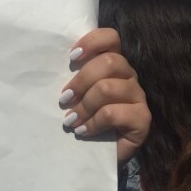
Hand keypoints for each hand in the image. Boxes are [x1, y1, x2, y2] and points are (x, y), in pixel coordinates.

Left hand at [59, 28, 150, 164]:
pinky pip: (113, 113)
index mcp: (113, 64)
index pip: (111, 38)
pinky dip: (93, 122)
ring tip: (70, 120)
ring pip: (108, 88)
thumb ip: (70, 76)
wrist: (99, 153)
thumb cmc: (83, 117)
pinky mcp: (143, 119)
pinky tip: (82, 131)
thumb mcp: (75, 93)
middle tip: (63, 99)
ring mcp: (139, 97)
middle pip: (110, 62)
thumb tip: (46, 66)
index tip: (71, 56)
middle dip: (81, 80)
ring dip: (83, 106)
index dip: (92, 42)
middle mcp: (129, 76)